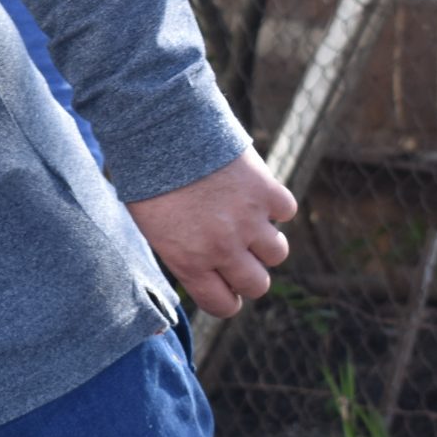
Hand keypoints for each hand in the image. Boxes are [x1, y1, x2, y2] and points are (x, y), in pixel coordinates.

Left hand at [125, 148, 295, 317]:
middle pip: (258, 285)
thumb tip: (204, 271)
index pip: (224, 306)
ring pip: (278, 253)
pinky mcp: (266, 191)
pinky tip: (253, 193)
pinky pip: (286, 212)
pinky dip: (274, 205)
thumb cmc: (149, 179)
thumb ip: (182, 254)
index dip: (228, 300)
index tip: (228, 289)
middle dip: (250, 274)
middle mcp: (222, 247)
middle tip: (239, 254)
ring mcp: (248, 220)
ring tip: (245, 221)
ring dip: (265, 241)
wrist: (162, 130)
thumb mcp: (153, 228)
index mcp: (189, 261)